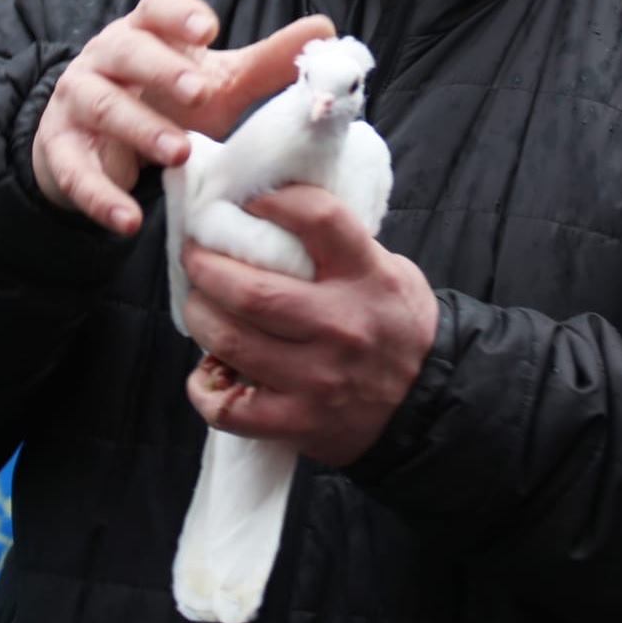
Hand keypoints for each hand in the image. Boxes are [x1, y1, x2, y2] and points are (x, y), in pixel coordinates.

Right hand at [30, 0, 334, 235]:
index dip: (179, 15)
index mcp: (145, 31)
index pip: (155, 7)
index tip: (210, 31)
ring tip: (180, 155)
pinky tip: (128, 221)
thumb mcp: (218, 82)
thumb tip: (326, 29)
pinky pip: (75, 172)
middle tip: (200, 92)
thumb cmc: (167, 100)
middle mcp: (105, 57)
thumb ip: (267, 62)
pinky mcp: (60, 149)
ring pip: (101, 106)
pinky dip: (100, 196)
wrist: (97, 139)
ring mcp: (77, 102)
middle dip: (162, 69)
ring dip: (139, 130)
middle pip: (125, 50)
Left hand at [181, 185, 438, 466]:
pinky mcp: (300, 422)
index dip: (273, 200)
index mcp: (367, 276)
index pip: (318, 218)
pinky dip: (204, 389)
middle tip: (194, 254)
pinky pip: (230, 409)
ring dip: (199, 316)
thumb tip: (276, 211)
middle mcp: (342, 324)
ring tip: (196, 302)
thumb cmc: (397, 324)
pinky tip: (204, 372)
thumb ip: (341, 243)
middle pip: (252, 289)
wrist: (427, 402)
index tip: (244, 200)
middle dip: (207, 266)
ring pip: (231, 341)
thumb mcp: (387, 269)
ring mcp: (319, 378)